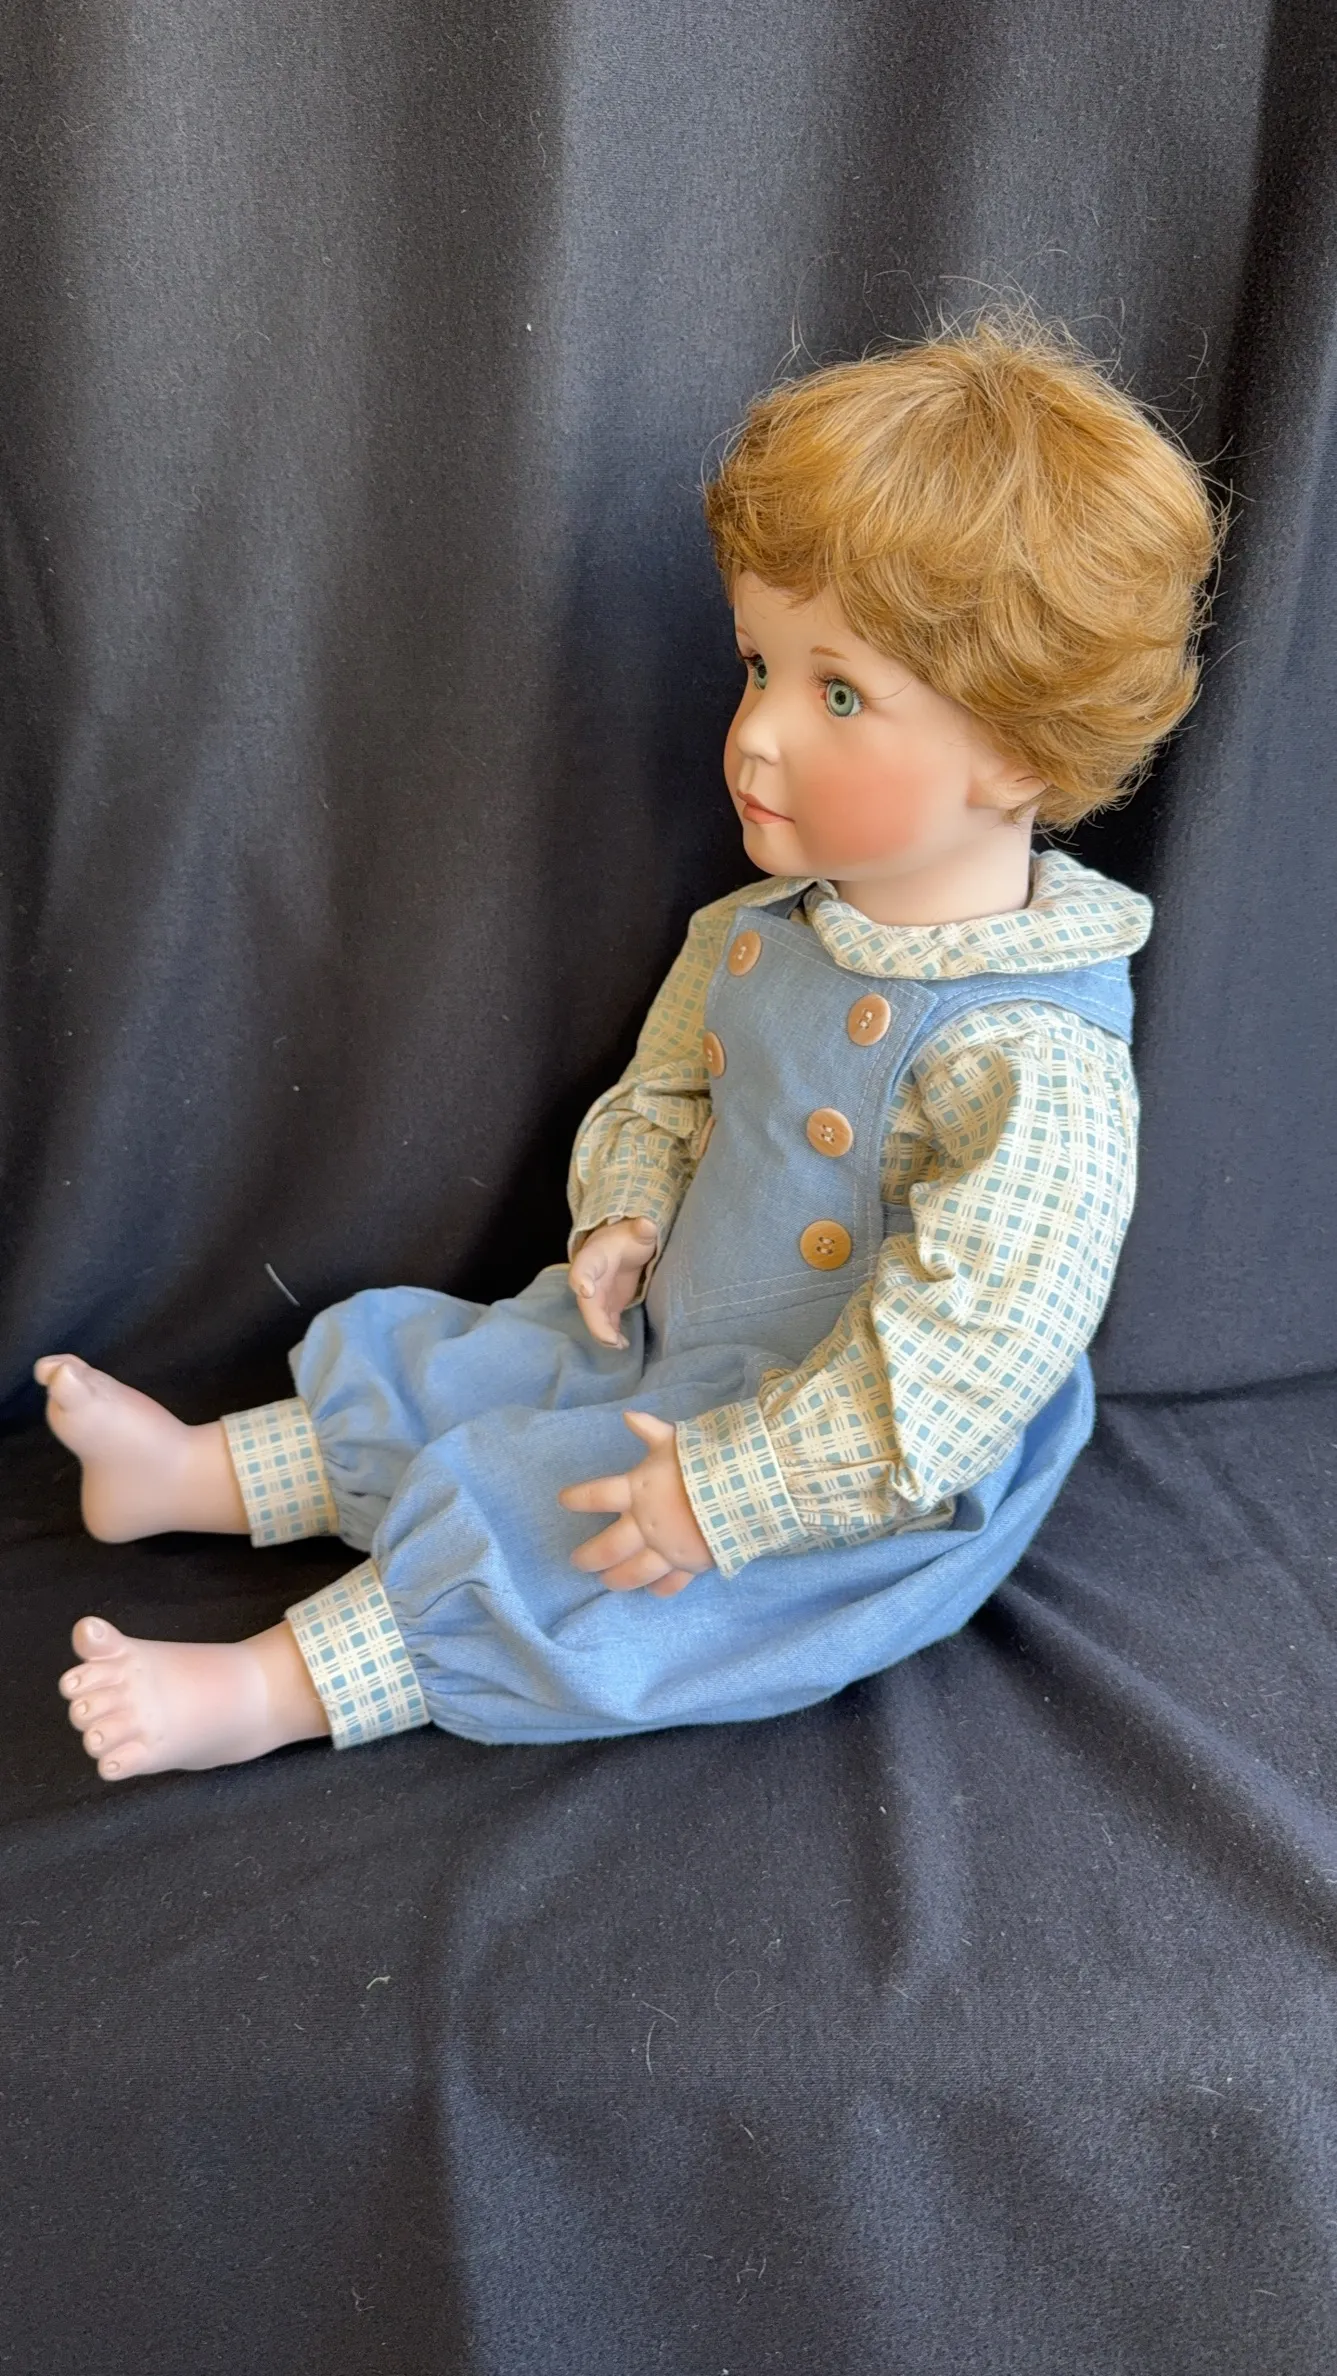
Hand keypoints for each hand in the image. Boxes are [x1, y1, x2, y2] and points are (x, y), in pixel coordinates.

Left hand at [557, 1410, 712, 1596]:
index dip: (577, 1498)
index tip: (564, 1500)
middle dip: (588, 1556)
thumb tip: (628, 1415)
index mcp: (637, 1490)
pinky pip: (670, 1583)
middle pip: (607, 1548)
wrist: (744, 1491)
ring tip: (606, 1581)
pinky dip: (660, 1588)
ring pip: (632, 1573)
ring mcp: (665, 1549)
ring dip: (616, 1579)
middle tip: (577, 1561)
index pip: (596, 1495)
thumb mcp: (676, 1439)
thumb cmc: (706, 1461)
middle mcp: (645, 1524)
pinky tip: (652, 1591)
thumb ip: (650, 1430)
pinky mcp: (688, 1564)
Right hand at [568, 1216, 658, 1347]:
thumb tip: (646, 1223)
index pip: (584, 1267)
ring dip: (603, 1333)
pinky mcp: (607, 1306)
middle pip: (587, 1302)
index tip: (586, 1290)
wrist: (623, 1248)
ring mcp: (597, 1295)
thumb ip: (642, 1229)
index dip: (582, 1278)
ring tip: (618, 1345)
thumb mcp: (638, 1231)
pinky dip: (612, 1336)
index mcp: (594, 1257)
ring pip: (594, 1317)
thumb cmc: (629, 1237)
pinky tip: (622, 1345)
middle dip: (595, 1321)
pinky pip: (605, 1323)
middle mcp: (590, 1279)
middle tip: (608, 1338)